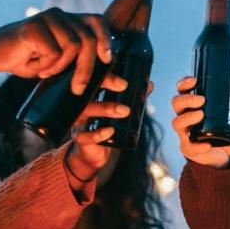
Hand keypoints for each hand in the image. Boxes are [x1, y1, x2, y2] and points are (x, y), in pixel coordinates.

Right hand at [0, 7, 112, 94]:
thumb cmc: (28, 60)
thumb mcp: (61, 67)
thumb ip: (87, 69)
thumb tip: (122, 83)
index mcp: (69, 21)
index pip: (98, 22)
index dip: (106, 40)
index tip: (108, 59)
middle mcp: (60, 15)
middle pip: (87, 40)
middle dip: (86, 68)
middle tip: (77, 89)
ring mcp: (47, 18)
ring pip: (73, 46)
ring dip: (59, 67)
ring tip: (44, 70)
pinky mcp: (34, 25)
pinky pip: (54, 51)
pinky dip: (45, 65)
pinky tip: (32, 63)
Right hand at [62, 75, 153, 191]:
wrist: (94, 153)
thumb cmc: (106, 126)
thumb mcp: (119, 111)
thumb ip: (133, 98)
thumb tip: (150, 85)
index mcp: (90, 95)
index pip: (95, 78)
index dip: (107, 75)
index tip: (124, 79)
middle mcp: (81, 105)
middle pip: (88, 88)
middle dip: (105, 84)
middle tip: (123, 86)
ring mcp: (79, 121)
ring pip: (87, 110)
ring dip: (106, 108)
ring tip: (124, 110)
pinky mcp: (80, 138)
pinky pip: (85, 135)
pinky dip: (98, 133)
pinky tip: (110, 131)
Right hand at [170, 76, 229, 167]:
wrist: (224, 156)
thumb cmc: (222, 131)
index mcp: (191, 107)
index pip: (182, 92)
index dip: (184, 84)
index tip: (194, 80)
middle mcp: (184, 118)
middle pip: (176, 104)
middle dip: (187, 99)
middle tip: (202, 100)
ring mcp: (184, 133)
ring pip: (177, 123)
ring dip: (187, 117)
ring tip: (201, 115)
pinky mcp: (188, 149)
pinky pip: (189, 147)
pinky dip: (198, 146)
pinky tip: (207, 145)